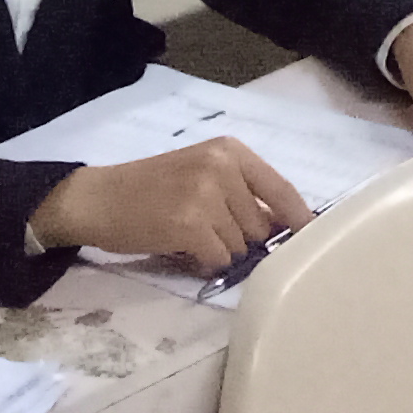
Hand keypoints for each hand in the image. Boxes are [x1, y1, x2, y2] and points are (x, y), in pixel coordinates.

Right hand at [31, 138, 310, 271]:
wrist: (98, 197)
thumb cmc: (149, 188)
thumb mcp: (200, 173)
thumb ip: (241, 192)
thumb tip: (283, 226)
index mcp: (229, 150)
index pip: (281, 188)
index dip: (300, 218)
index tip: (313, 239)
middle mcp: (222, 166)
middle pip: (261, 224)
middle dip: (243, 238)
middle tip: (208, 233)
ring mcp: (206, 195)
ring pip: (241, 246)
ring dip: (221, 251)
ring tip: (190, 236)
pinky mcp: (189, 224)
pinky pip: (219, 259)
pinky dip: (205, 262)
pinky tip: (182, 249)